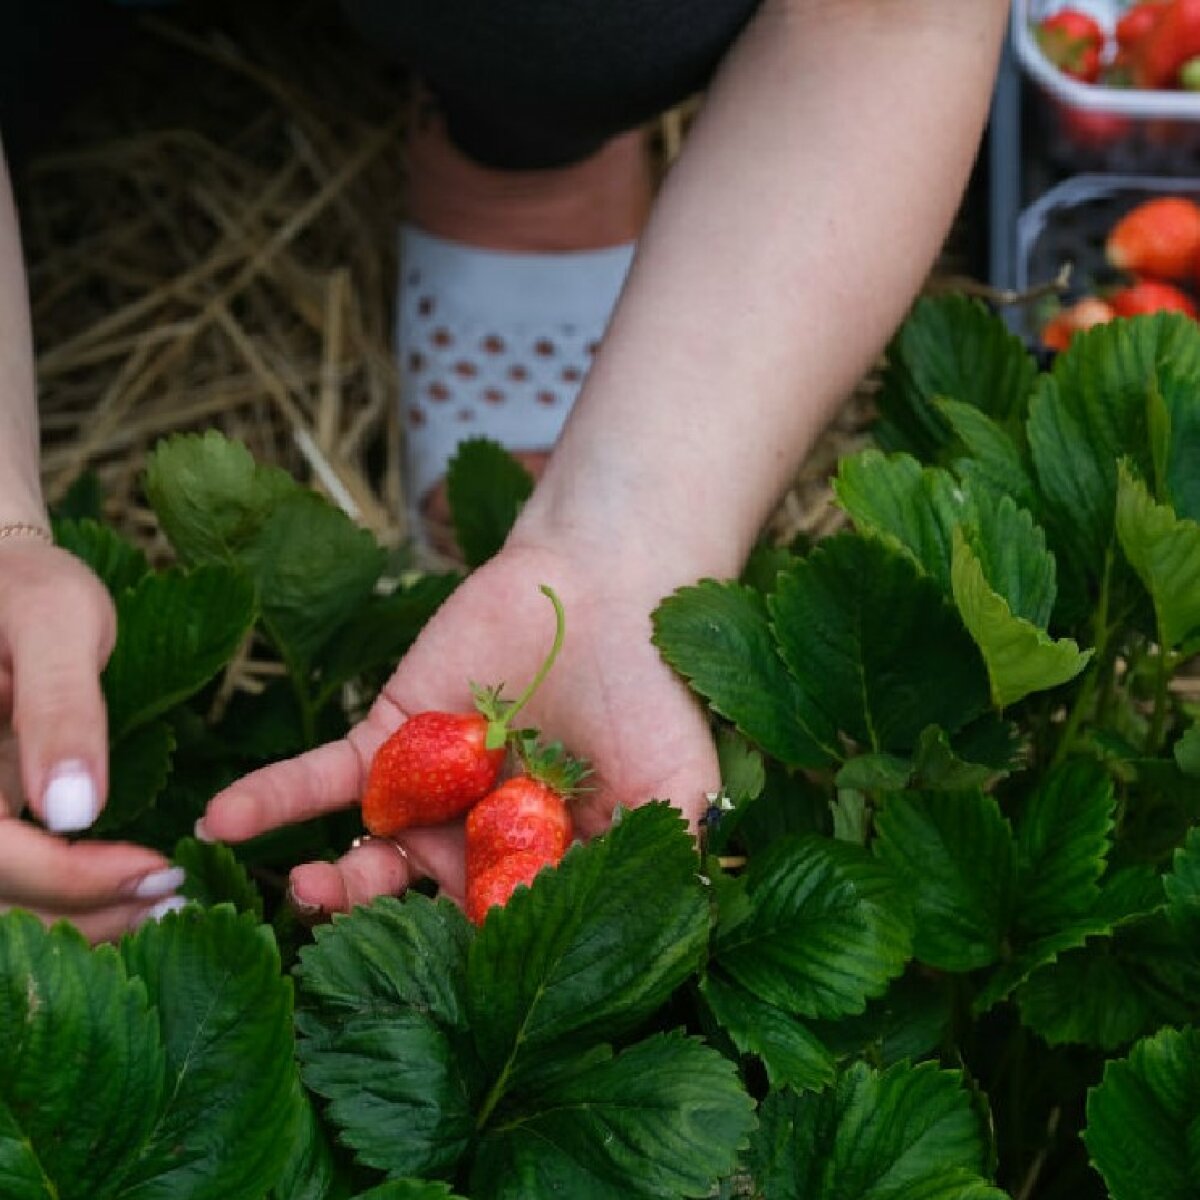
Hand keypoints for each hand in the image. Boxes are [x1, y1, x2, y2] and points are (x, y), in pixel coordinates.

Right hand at [0, 539, 182, 940]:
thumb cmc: (25, 589)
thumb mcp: (54, 622)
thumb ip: (60, 710)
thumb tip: (72, 812)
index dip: (68, 879)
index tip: (158, 871)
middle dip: (79, 912)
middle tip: (170, 899)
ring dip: (72, 919)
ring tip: (156, 901)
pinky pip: (6, 880)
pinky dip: (59, 900)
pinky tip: (121, 889)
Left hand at [200, 536, 718, 914]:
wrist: (605, 584)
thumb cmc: (652, 693)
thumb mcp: (677, 789)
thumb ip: (660, 867)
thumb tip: (652, 953)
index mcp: (542, 860)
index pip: (495, 931)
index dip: (466, 964)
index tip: (441, 996)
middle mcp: (478, 834)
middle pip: (420, 902)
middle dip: (384, 933)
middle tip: (349, 952)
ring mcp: (431, 785)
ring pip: (370, 851)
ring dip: (328, 882)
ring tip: (302, 889)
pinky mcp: (390, 731)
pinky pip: (325, 774)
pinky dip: (273, 796)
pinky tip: (222, 820)